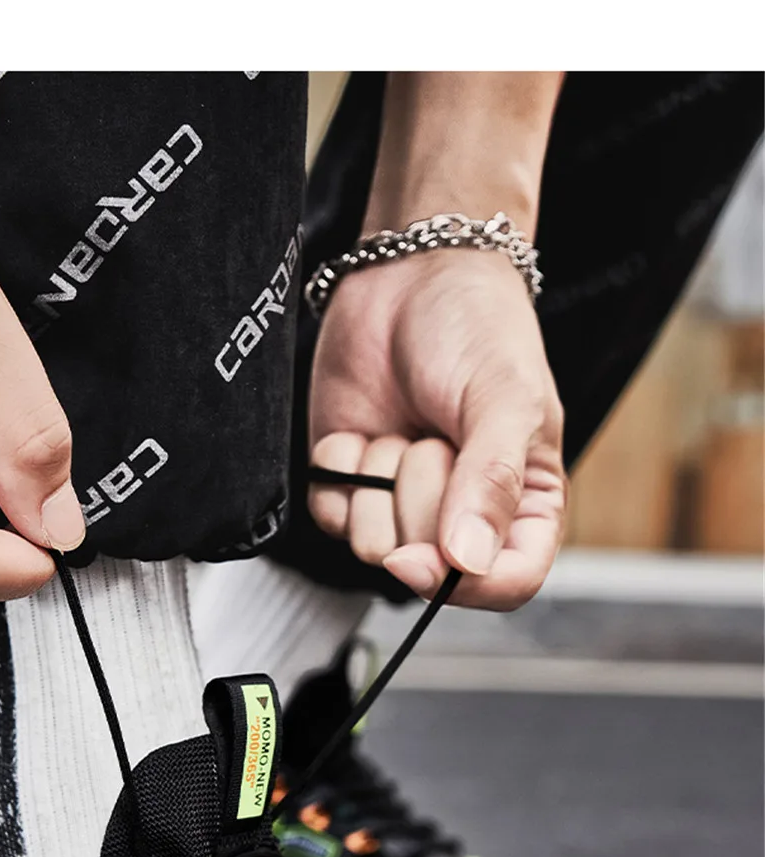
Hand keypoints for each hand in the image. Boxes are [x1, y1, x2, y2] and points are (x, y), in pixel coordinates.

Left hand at [307, 248, 565, 609]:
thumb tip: (467, 562)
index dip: (467, 584)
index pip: (508, 582)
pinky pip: (331, 515)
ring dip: (380, 482)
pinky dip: (341, 470)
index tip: (430, 557)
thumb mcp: (505, 400)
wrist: (411, 272)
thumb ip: (492, 483)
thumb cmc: (479, 327)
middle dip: (422, 496)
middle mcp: (463, 515)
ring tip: (407, 428)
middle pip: (428, 567)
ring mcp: (402, 504)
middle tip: (437, 435)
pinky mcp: (351, 485)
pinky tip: (365, 430)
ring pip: (372, 548)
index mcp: (524, 504)